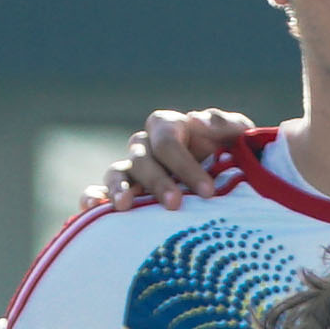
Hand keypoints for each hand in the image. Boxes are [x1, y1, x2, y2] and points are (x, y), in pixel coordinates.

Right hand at [103, 108, 263, 211]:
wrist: (228, 186)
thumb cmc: (231, 158)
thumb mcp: (238, 138)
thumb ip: (225, 124)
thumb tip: (196, 120)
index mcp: (170, 128)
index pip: (168, 140)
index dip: (185, 164)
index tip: (208, 191)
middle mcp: (146, 147)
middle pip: (142, 158)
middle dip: (158, 182)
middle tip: (175, 205)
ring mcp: (131, 170)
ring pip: (116, 172)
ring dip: (118, 188)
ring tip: (125, 206)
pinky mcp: (120, 192)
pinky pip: (98, 191)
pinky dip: (93, 197)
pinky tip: (92, 208)